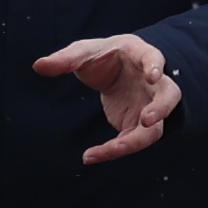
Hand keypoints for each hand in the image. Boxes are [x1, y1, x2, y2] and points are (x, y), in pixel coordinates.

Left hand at [32, 31, 180, 162]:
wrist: (116, 70)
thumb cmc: (104, 56)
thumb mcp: (84, 52)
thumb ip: (65, 59)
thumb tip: (38, 66)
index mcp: (141, 55)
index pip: (154, 58)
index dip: (156, 67)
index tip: (152, 76)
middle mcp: (153, 83)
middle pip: (170, 96)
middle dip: (162, 108)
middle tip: (147, 120)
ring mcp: (149, 106)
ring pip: (153, 128)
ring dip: (134, 141)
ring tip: (108, 151)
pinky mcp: (138, 125)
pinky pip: (130, 141)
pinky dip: (112, 151)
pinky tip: (90, 156)